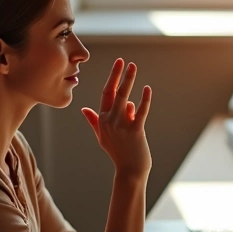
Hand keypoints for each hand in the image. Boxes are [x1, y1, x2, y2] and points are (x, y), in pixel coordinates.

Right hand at [81, 58, 152, 178]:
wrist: (129, 171)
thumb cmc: (119, 154)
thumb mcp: (102, 137)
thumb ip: (94, 122)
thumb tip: (85, 109)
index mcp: (102, 120)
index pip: (105, 94)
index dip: (112, 78)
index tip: (118, 64)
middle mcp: (109, 121)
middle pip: (113, 92)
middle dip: (118, 74)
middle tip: (123, 60)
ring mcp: (121, 126)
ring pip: (125, 98)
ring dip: (129, 80)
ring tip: (133, 67)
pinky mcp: (134, 131)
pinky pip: (140, 112)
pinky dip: (144, 99)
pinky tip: (147, 89)